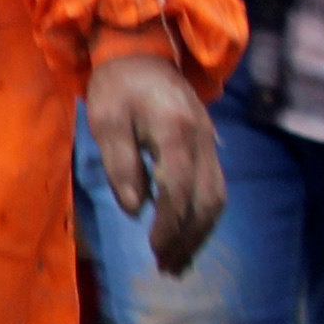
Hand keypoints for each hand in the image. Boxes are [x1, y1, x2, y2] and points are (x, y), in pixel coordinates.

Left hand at [84, 46, 226, 274]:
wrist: (143, 55)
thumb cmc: (118, 88)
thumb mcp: (105, 121)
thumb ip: (121, 164)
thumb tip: (136, 209)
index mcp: (176, 131)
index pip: (179, 189)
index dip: (169, 224)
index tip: (153, 249)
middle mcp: (203, 140)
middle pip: (207, 200)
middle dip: (188, 238)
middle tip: (166, 267)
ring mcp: (211, 144)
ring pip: (218, 198)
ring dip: (200, 233)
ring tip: (178, 262)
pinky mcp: (209, 148)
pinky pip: (215, 189)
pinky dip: (204, 218)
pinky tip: (188, 237)